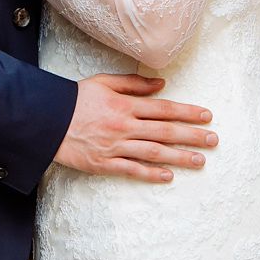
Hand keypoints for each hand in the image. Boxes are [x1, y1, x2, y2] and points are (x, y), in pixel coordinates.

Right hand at [55, 73, 217, 182]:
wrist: (46, 120)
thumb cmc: (75, 99)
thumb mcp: (104, 82)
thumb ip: (134, 84)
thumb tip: (161, 84)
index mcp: (125, 105)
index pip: (164, 109)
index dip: (188, 113)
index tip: (207, 116)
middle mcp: (124, 126)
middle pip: (165, 132)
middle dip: (192, 136)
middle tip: (213, 140)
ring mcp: (115, 146)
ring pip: (153, 153)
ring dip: (179, 157)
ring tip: (200, 160)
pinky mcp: (103, 163)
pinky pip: (131, 170)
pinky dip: (150, 174)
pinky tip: (168, 176)